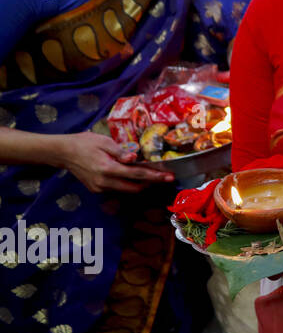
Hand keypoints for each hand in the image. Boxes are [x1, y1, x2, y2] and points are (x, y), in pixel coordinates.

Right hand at [56, 132, 174, 192]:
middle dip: (151, 183)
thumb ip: (120, 151)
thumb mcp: (104, 142)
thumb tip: (135, 158)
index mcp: (107, 168)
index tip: (169, 177)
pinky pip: (117, 189)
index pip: (137, 174)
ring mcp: (99, 187)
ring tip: (152, 175)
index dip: (155, 176)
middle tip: (165, 176)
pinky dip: (127, 184)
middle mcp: (104, 182)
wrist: (63, 153)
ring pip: (126, 190)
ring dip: (140, 184)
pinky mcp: (96, 189)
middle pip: (135, 187)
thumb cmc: (85, 143)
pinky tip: (133, 176)